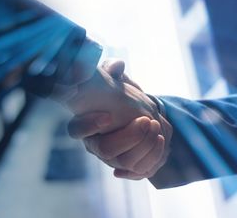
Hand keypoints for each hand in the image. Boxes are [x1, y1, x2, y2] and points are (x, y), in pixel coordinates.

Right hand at [67, 60, 171, 178]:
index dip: (89, 125)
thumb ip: (111, 69)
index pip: (76, 130)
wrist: (138, 113)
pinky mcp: (131, 166)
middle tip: (147, 120)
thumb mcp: (112, 78)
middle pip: (106, 151)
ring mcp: (113, 159)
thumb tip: (117, 65)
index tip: (108, 116)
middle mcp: (96, 145)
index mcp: (85, 124)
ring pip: (126, 162)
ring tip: (156, 126)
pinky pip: (141, 170)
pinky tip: (160, 140)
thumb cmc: (119, 95)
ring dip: (145, 145)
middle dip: (130, 136)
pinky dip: (153, 157)